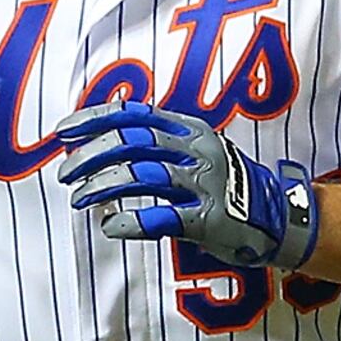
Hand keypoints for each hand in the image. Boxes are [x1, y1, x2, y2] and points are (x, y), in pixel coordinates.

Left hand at [51, 100, 318, 273]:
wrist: (278, 218)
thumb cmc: (227, 186)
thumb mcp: (197, 151)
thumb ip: (158, 144)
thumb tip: (102, 141)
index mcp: (189, 128)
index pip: (133, 114)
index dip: (94, 120)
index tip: (63, 133)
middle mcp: (196, 149)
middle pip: (132, 142)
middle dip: (91, 156)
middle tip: (66, 173)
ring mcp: (205, 183)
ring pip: (142, 175)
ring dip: (103, 187)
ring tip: (79, 200)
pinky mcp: (210, 218)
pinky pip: (163, 217)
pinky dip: (132, 221)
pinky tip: (110, 226)